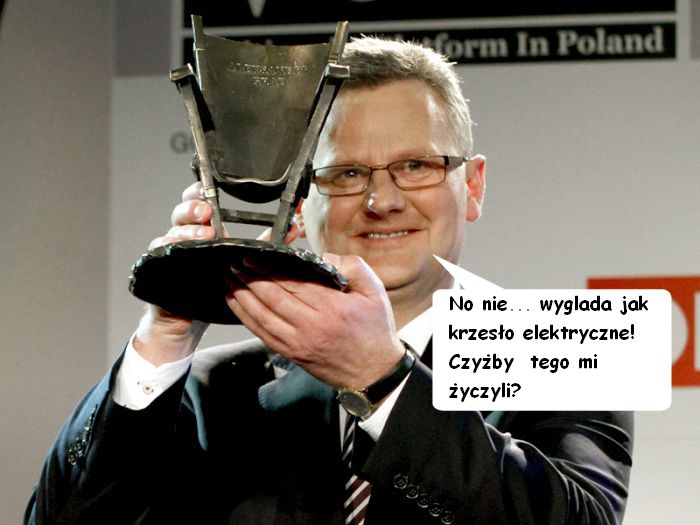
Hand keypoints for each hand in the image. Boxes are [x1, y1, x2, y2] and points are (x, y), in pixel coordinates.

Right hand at [135, 182, 302, 365]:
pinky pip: (159, 249)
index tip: (212, 188)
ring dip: (188, 229)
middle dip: (195, 206)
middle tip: (207, 212)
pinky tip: (178, 246)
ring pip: (173, 228)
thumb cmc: (214, 286)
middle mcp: (187, 233)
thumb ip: (264, 243)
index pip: (201, 201)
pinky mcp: (160, 264)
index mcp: (206, 227)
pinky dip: (167, 245)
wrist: (188, 319)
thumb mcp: (242, 260)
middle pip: (184, 210)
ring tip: (206, 234)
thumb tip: (294, 228)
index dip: (202, 191)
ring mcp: (172, 248)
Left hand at [226, 254, 405, 388]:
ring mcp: (300, 343)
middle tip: (235, 265)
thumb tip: (325, 257)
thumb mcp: (375, 292)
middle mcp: (313, 326)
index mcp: (333, 308)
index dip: (269, 269)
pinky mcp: (293, 354)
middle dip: (250, 279)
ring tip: (230, 281)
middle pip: (272, 298)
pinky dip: (247, 318)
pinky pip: (263, 334)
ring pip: (262, 317)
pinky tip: (238, 305)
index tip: (254, 257)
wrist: (375, 373)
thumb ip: (352, 267)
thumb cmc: (375, 331)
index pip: (293, 283)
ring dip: (242, 298)